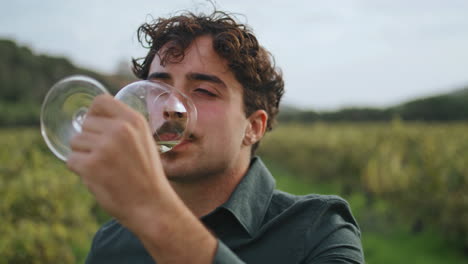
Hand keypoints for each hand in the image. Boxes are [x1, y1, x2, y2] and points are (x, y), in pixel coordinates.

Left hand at [67, 94, 169, 227]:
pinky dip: (80, 170)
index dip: (95, 114)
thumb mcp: (144, 140)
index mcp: (134, 120)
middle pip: (85, 124)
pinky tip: (98, 178)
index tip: (98, 128)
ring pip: (75, 142)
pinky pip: (71, 160)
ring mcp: (104, 147)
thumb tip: (92, 117)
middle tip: (107, 158)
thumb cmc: (146, 174)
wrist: (151, 204)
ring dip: (84, 155)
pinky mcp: (91, 165)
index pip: (101, 101)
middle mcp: (120, 129)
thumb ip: (124, 126)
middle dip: (90, 140)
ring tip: (105, 168)